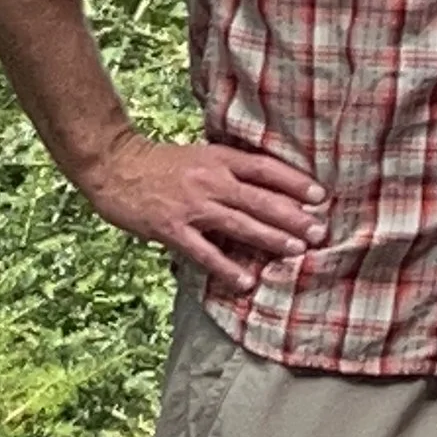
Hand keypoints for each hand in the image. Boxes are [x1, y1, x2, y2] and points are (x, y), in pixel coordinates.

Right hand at [77, 129, 324, 287]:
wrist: (117, 166)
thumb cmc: (162, 163)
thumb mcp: (202, 155)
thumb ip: (231, 168)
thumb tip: (267, 186)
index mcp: (220, 159)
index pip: (265, 169)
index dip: (294, 182)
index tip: (320, 196)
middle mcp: (211, 180)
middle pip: (260, 199)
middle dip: (292, 216)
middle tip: (318, 231)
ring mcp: (192, 206)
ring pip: (239, 224)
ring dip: (270, 239)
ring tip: (296, 251)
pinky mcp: (172, 229)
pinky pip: (205, 252)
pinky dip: (227, 268)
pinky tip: (246, 282)